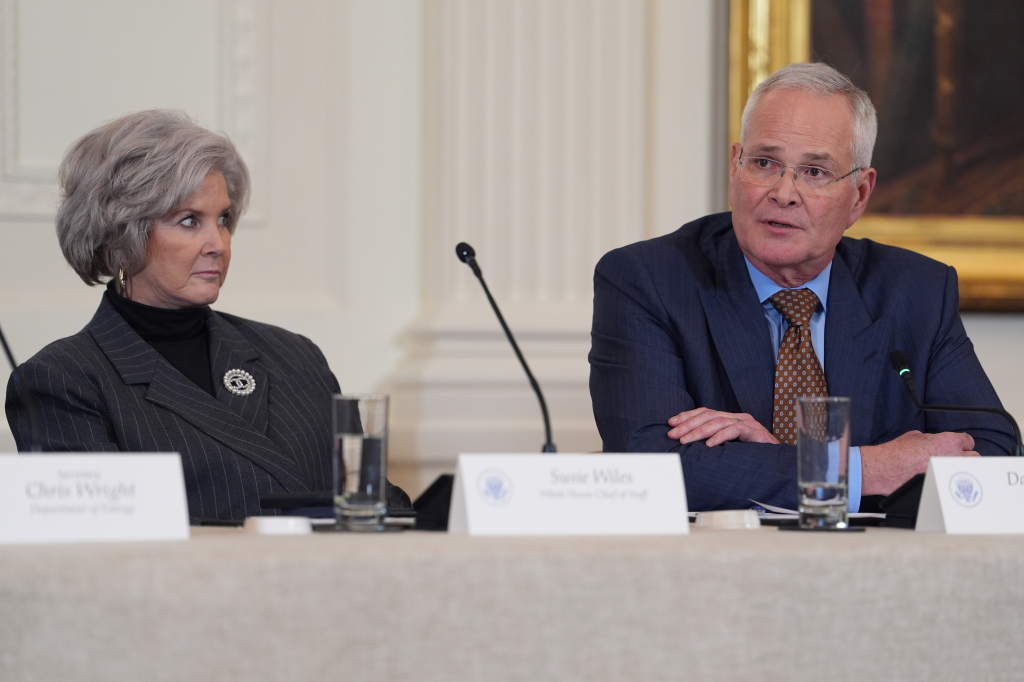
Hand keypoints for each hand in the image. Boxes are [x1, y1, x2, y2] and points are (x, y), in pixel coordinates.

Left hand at [667, 407, 779, 446]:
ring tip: (685, 440)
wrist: (778, 461)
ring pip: (719, 421)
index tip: (671, 423)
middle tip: (673, 433)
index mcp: (730, 418)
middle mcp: (738, 417)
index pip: (705, 412)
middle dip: (688, 424)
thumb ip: (713, 441)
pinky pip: (735, 430)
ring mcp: (748, 423)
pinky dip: (721, 436)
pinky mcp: (756, 432)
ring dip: (699, 431)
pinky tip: (710, 445)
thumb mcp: (729, 447)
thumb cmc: (752, 456)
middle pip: (709, 415)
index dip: (687, 416)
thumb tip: (687, 443)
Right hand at [860, 430, 977, 495]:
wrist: (887, 468)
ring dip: (960, 471)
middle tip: (954, 459)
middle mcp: (955, 457)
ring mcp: (952, 473)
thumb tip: (933, 442)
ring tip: (949, 472)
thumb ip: (931, 438)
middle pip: (974, 457)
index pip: (968, 441)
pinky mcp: (945, 487)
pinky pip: (954, 485)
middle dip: (965, 458)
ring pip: (968, 472)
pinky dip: (949, 484)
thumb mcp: (915, 437)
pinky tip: (940, 482)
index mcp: (949, 441)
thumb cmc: (897, 453)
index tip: (956, 447)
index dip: (961, 444)